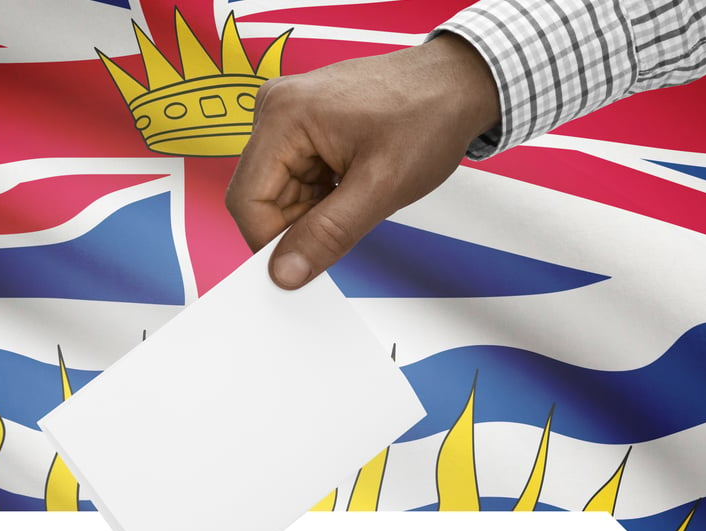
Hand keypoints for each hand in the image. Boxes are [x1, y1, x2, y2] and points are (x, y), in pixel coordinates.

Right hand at [225, 33, 499, 288]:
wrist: (458, 84)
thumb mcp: (381, 186)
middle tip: (346, 224)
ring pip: (277, 193)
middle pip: (260, 197)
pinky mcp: (301, 124)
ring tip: (359, 193)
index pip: (247, 201)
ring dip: (312, 211)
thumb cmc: (429, 116)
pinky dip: (319, 196)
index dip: (269, 243)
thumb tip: (284, 272)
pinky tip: (353, 185)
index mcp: (283, 116)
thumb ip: (328, 233)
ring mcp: (287, 115)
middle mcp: (275, 109)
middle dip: (297, 225)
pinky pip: (293, 178)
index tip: (300, 268)